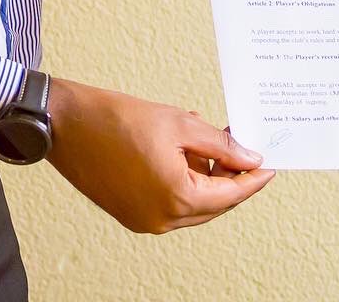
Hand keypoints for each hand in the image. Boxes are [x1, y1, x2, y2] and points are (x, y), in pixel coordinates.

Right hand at [45, 79, 273, 233]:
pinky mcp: (130, 214)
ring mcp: (143, 221)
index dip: (253, 178)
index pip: (230, 195)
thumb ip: (220, 145)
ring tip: (212, 141)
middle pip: (213, 204)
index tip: (270, 166)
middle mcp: (160, 219)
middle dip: (231, 178)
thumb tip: (249, 158)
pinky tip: (187, 152)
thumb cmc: (118, 118)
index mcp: (176, 198)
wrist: (67, 124)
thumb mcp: (180, 123)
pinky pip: (170, 203)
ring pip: (192, 205)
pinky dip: (184, 182)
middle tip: (243, 148)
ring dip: (207, 178)